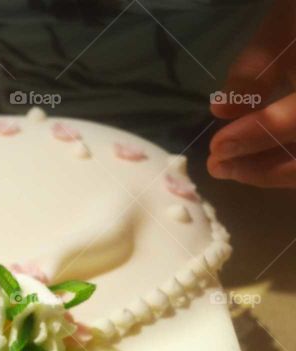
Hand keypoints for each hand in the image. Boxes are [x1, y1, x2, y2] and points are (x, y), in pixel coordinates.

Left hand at [208, 0, 295, 187]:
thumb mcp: (289, 24)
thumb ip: (259, 65)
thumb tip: (223, 110)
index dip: (261, 133)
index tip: (218, 145)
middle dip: (264, 167)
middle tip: (217, 168)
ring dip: (275, 172)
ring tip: (231, 168)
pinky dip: (289, 163)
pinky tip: (259, 162)